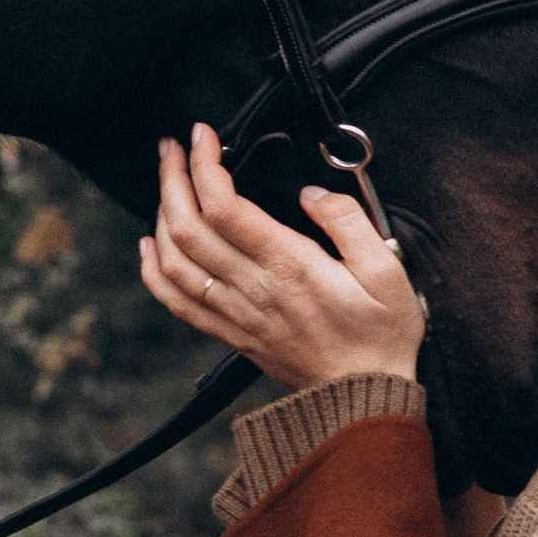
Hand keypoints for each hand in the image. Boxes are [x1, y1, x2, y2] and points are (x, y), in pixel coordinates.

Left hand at [139, 123, 427, 389]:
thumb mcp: (388, 270)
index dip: (205, 165)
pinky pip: (179, 303)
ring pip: (176, 262)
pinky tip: (149, 246)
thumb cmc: (381, 335)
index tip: (203, 136)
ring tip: (166, 185)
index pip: (225, 206)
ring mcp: (237, 314)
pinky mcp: (233, 334)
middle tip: (172, 149)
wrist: (365, 401)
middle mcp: (253, 289)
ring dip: (160, 217)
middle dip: (172, 180)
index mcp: (289, 266)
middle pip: (189, 228)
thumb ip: (348, 221)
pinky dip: (155, 272)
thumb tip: (311, 194)